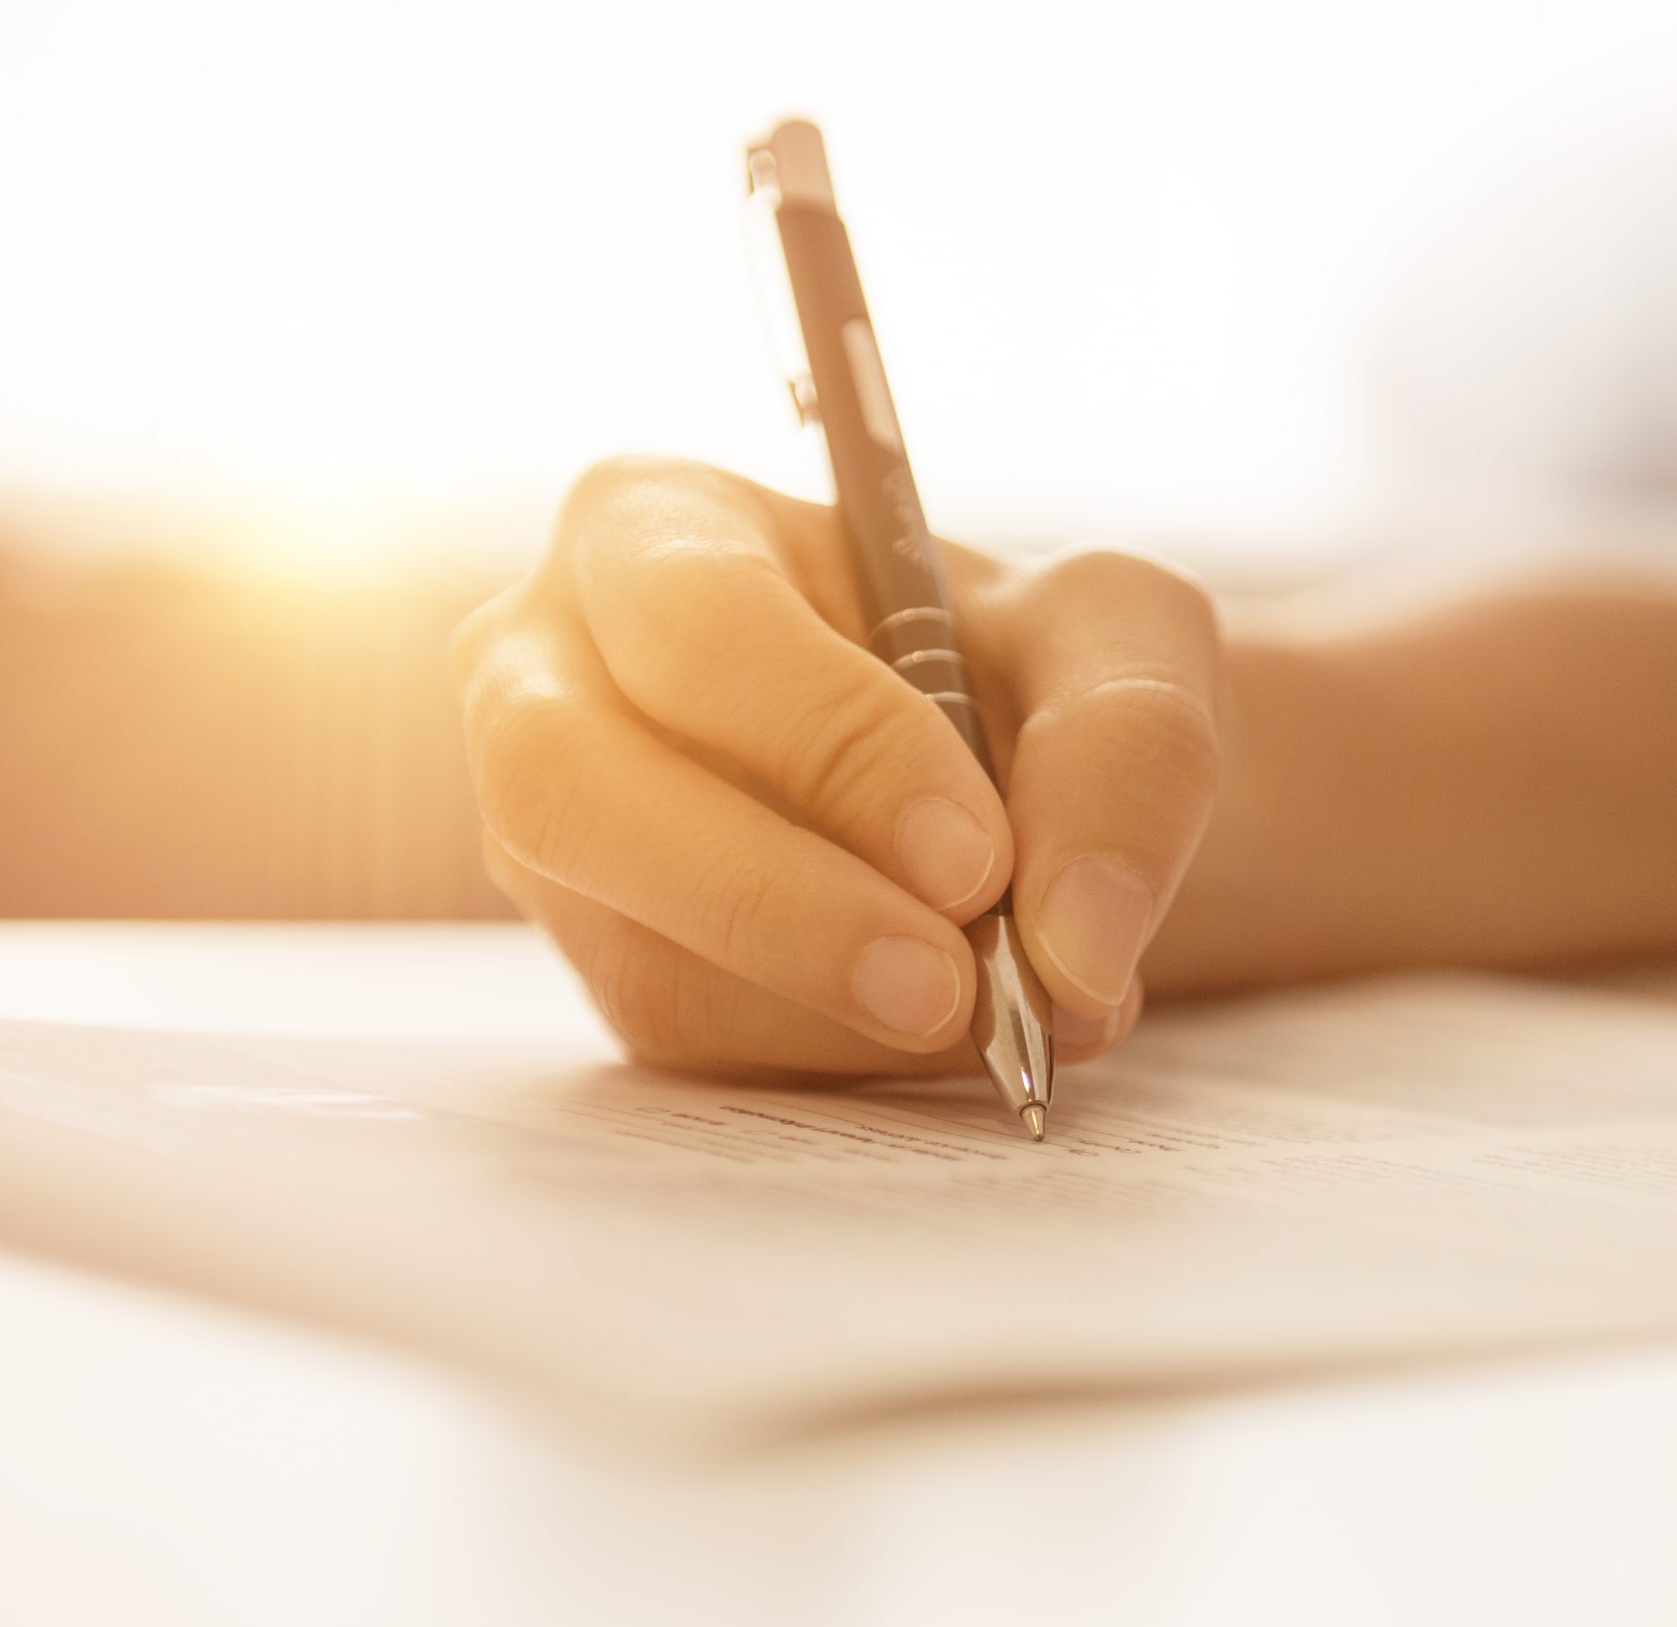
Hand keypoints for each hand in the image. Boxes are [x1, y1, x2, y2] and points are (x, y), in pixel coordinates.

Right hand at [452, 458, 1223, 1079]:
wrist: (1008, 771)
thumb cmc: (1027, 658)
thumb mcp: (1120, 637)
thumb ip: (1127, 749)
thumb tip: (1078, 949)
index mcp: (651, 527)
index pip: (697, 627)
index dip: (833, 748)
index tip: (978, 857)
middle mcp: (549, 674)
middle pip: (574, 793)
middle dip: (776, 907)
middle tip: (953, 986)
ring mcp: (560, 840)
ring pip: (642, 952)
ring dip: (836, 1007)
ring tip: (1002, 1004)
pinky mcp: (612, 962)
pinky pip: (697, 1040)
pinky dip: (841, 1049)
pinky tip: (943, 1014)